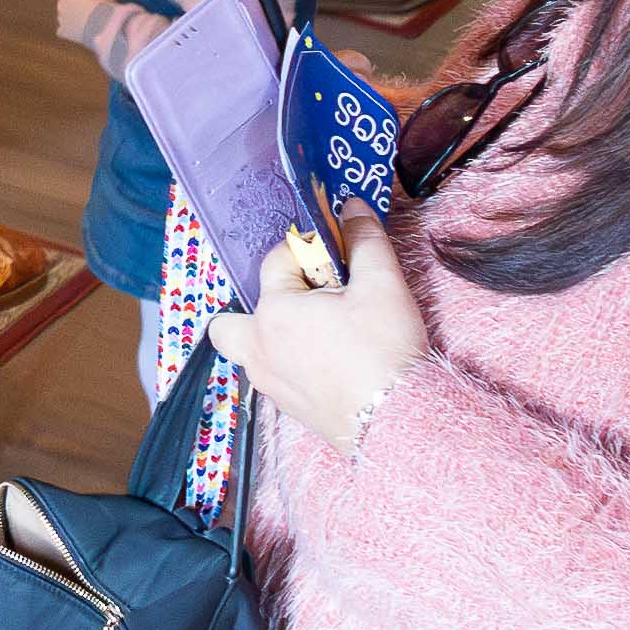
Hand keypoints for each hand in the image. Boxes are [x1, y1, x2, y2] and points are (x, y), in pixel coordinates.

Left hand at [45, 0, 114, 37]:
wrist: (105, 28)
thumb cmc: (105, 6)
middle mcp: (61, 4)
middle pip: (63, 1)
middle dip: (73, 1)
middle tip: (86, 3)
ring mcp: (61, 19)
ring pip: (64, 15)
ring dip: (73, 15)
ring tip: (87, 18)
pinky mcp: (64, 32)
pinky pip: (65, 28)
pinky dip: (72, 29)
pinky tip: (82, 29)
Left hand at [204, 216, 428, 458]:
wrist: (399, 421)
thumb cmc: (384, 352)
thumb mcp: (382, 285)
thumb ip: (364, 241)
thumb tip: (352, 208)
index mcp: (273, 313)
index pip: (276, 261)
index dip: (308, 249)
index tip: (337, 253)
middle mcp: (259, 350)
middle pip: (230, 320)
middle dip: (260, 303)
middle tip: (305, 299)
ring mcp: (270, 384)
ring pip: (251, 350)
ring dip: (274, 333)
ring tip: (322, 328)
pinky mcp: (289, 408)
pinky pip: (274, 375)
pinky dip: (289, 361)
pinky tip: (329, 358)